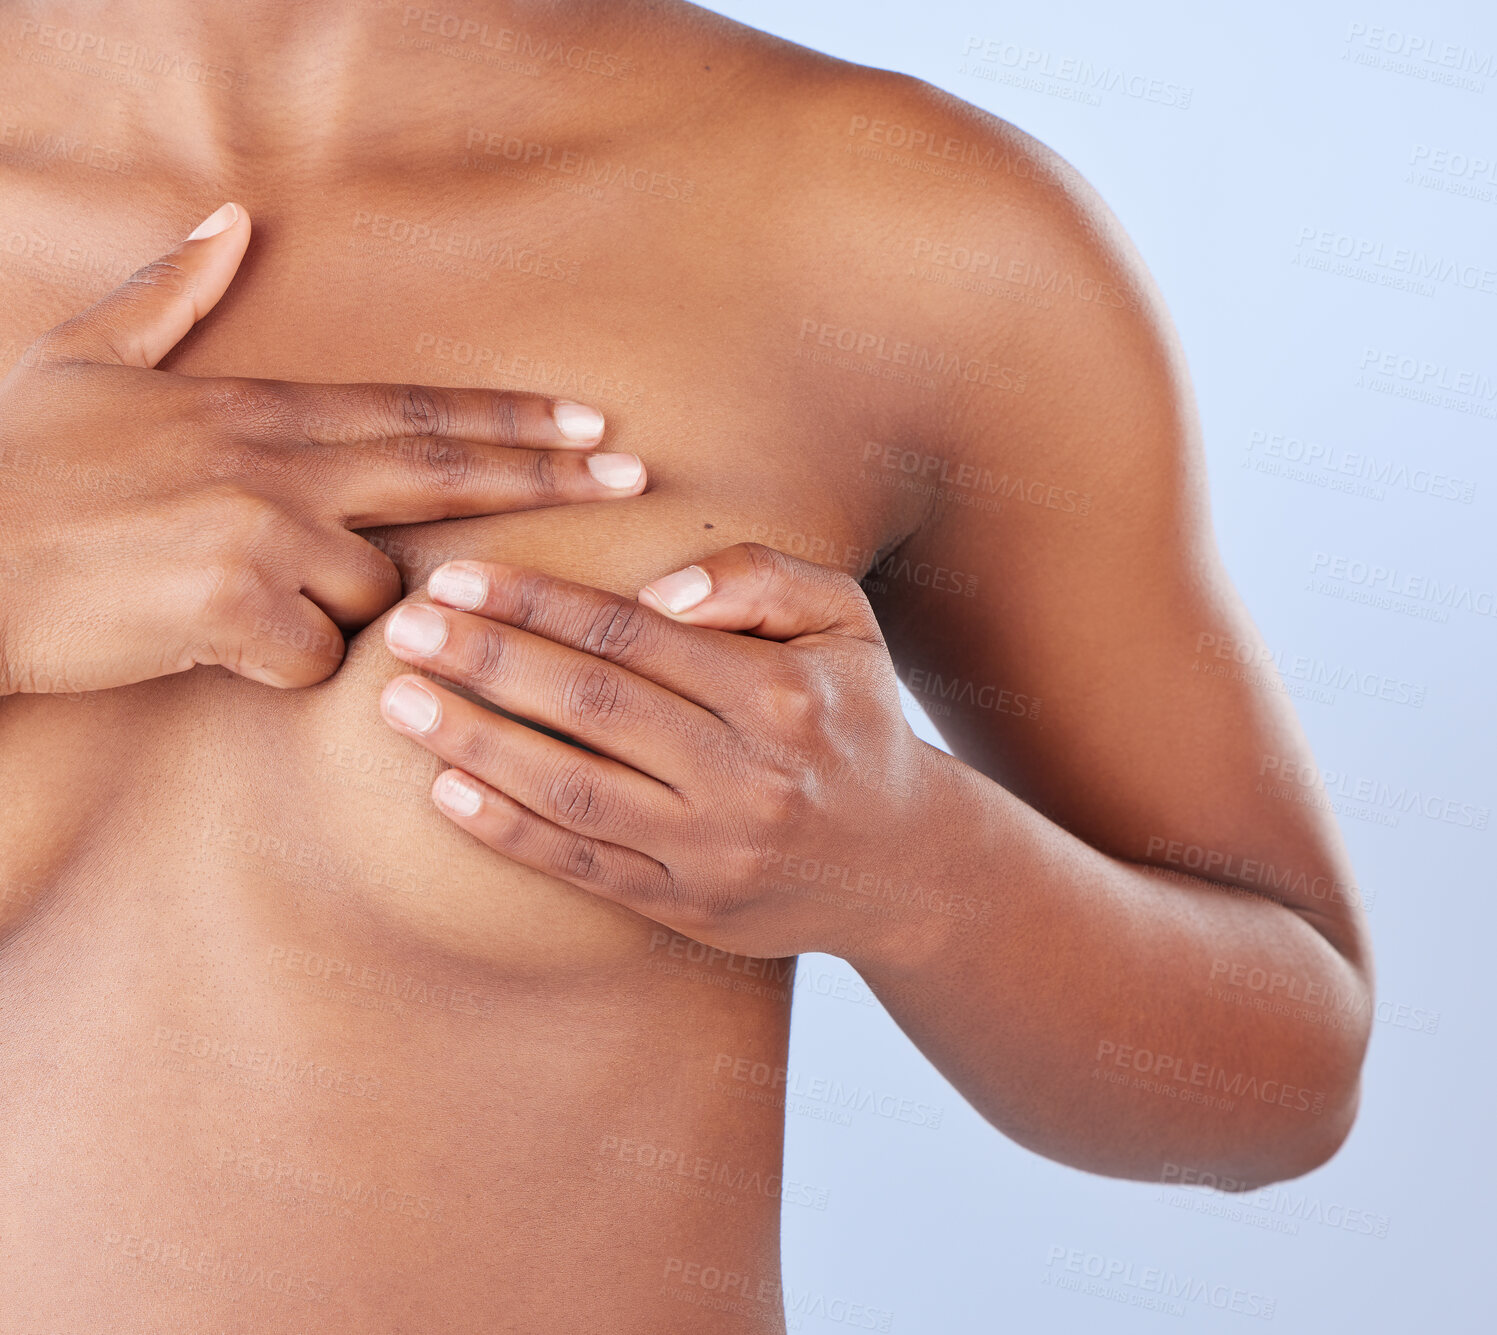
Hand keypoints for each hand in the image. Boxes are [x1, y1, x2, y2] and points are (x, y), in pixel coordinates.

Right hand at [0, 202, 645, 695]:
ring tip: (237, 595)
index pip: (413, 411)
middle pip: (442, 469)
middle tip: (633, 476)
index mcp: (254, 410)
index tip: (587, 422)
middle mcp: (275, 463)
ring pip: (374, 591)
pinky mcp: (236, 607)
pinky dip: (281, 663)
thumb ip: (169, 296)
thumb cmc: (12, 471)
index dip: (507, 418)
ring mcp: (261, 532)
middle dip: (547, 473)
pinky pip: (313, 659)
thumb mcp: (83, 361)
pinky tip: (209, 641)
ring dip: (337, 608)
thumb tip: (230, 223)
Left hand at [377, 543, 935, 961]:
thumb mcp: (843, 622)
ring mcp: (714, 849)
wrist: (903, 862)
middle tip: (402, 628)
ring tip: (398, 701)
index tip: (458, 578)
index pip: (633, 634)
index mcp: (779, 692)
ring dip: (475, 743)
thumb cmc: (853, 718)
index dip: (537, 602)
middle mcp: (746, 773)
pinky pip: (584, 866)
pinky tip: (444, 792)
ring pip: (574, 789)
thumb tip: (657, 588)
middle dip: (486, 661)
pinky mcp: (688, 907)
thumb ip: (759, 578)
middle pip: (591, 705)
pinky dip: (509, 830)